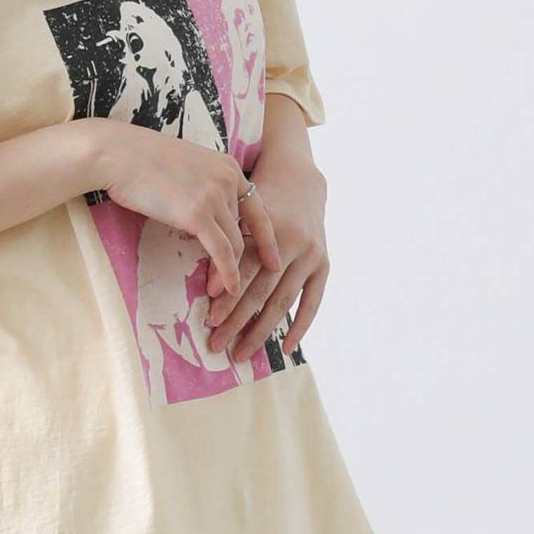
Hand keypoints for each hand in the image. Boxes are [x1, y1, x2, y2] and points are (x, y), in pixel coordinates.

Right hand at [93, 119, 281, 296]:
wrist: (117, 154)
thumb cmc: (140, 159)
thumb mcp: (185, 167)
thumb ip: (202, 186)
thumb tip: (203, 215)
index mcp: (227, 166)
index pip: (257, 207)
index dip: (267, 236)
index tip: (274, 257)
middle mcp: (228, 179)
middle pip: (245, 230)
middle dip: (244, 260)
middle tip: (242, 285)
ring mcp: (215, 196)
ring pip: (236, 244)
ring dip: (231, 273)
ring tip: (225, 294)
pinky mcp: (197, 214)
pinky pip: (222, 251)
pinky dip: (228, 274)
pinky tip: (228, 289)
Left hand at [204, 150, 328, 361]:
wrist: (299, 180)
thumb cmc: (260, 198)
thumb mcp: (244, 212)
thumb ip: (229, 243)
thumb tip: (209, 287)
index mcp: (271, 228)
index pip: (246, 270)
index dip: (228, 296)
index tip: (209, 319)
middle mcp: (294, 244)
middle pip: (262, 291)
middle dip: (237, 321)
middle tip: (216, 344)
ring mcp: (312, 256)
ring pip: (283, 302)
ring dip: (261, 331)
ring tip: (240, 353)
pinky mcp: (324, 265)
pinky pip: (312, 302)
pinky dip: (299, 327)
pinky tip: (284, 349)